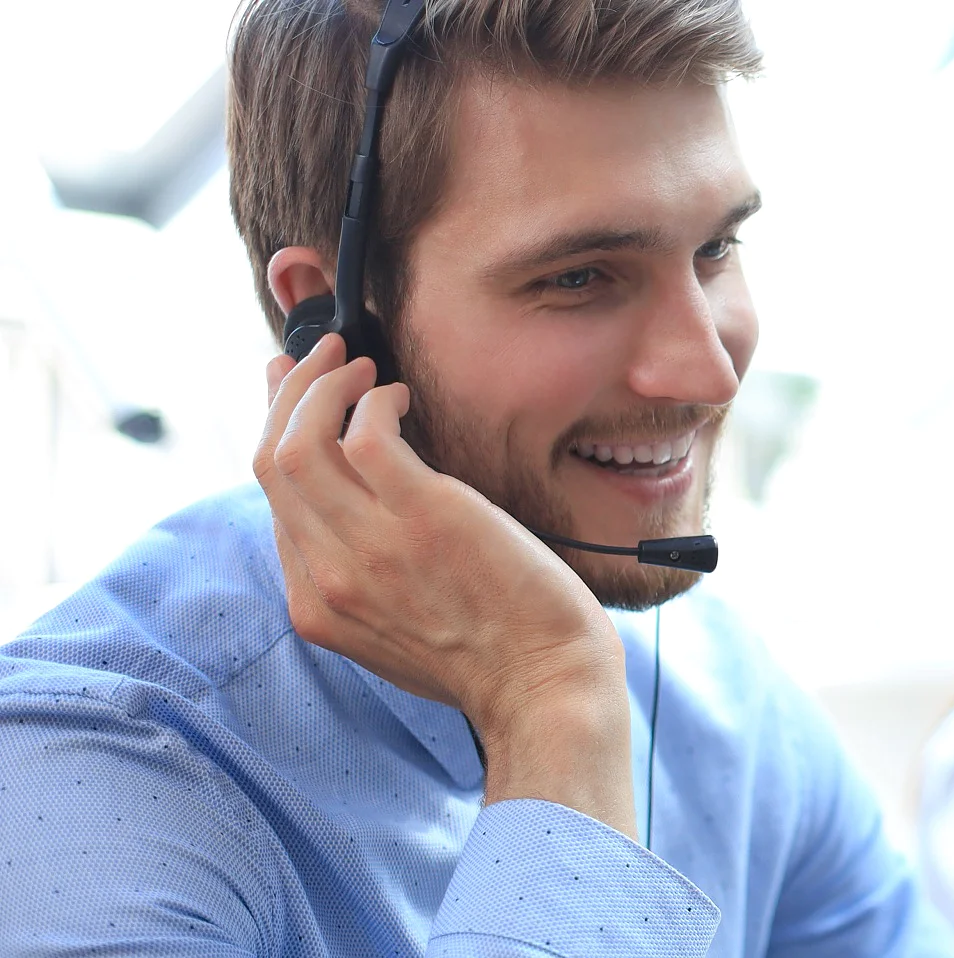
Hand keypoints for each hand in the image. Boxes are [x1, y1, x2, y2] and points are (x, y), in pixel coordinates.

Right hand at [253, 333, 635, 836]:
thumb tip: (353, 501)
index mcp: (317, 607)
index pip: (273, 502)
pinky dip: (375, 400)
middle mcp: (329, 577)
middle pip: (272, 460)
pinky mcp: (425, 516)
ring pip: (302, 441)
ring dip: (324, 384)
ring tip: (361, 364)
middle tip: (325, 356)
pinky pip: (366, 434)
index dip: (278, 431)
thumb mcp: (394, 631)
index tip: (292, 394)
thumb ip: (359, 575)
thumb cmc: (489, 657)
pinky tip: (402, 396)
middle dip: (290, 393)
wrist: (545, 687)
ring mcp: (371, 547)